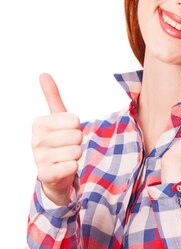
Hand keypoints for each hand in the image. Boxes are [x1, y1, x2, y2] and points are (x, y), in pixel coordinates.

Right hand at [31, 73, 82, 205]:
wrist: (55, 173)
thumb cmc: (59, 142)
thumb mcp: (57, 119)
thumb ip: (52, 96)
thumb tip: (43, 74)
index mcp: (39, 123)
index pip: (74, 121)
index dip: (76, 129)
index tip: (66, 134)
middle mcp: (35, 140)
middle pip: (76, 135)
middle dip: (77, 142)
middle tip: (67, 148)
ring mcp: (39, 158)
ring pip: (76, 151)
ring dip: (76, 156)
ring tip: (65, 158)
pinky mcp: (46, 174)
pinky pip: (73, 166)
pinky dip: (74, 168)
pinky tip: (64, 169)